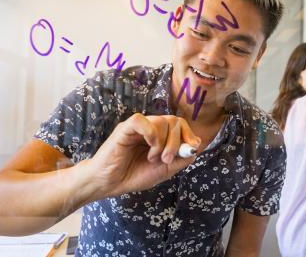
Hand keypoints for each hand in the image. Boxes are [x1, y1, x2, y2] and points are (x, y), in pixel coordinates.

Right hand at [83, 114, 200, 199]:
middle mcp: (150, 128)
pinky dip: (150, 133)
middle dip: (176, 141)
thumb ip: (181, 159)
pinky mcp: (124, 128)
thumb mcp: (164, 171)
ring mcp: (137, 127)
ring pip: (161, 121)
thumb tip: (196, 146)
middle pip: (174, 121)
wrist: (109, 184)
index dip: (188, 133)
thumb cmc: (133, 176)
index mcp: (160, 136)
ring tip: (153, 158)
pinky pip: (140, 120)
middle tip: (167, 160)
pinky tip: (149, 147)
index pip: (179, 124)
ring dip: (163, 143)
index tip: (191, 147)